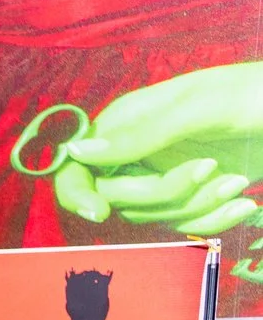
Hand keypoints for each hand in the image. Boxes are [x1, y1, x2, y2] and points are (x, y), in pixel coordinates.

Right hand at [50, 63, 262, 234]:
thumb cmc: (258, 95)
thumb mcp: (200, 109)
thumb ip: (139, 133)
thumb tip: (76, 152)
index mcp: (128, 120)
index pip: (76, 165)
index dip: (76, 192)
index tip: (98, 213)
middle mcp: (138, 150)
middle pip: (116, 198)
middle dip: (164, 194)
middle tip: (209, 168)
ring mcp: (164, 174)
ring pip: (151, 216)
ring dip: (198, 206)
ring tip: (238, 181)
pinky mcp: (191, 194)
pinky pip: (183, 224)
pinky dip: (214, 219)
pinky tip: (244, 201)